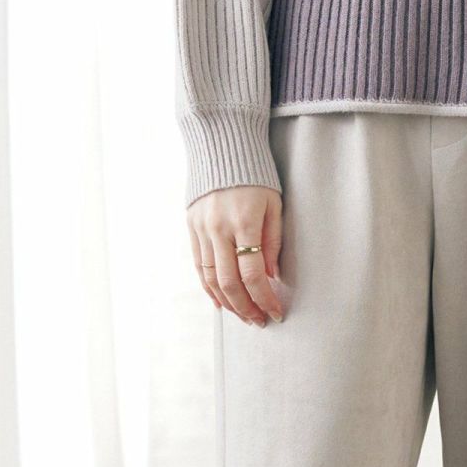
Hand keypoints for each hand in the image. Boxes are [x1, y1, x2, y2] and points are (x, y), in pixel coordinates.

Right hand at [188, 186, 283, 327]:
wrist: (221, 144)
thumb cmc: (256, 175)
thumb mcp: (274, 204)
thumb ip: (272, 241)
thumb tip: (271, 276)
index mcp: (244, 222)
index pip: (253, 274)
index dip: (265, 299)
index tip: (275, 313)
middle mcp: (219, 228)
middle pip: (230, 283)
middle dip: (246, 308)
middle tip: (259, 321)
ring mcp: (201, 228)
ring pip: (211, 278)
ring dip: (227, 303)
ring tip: (242, 315)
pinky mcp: (191, 226)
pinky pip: (199, 265)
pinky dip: (209, 287)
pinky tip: (220, 302)